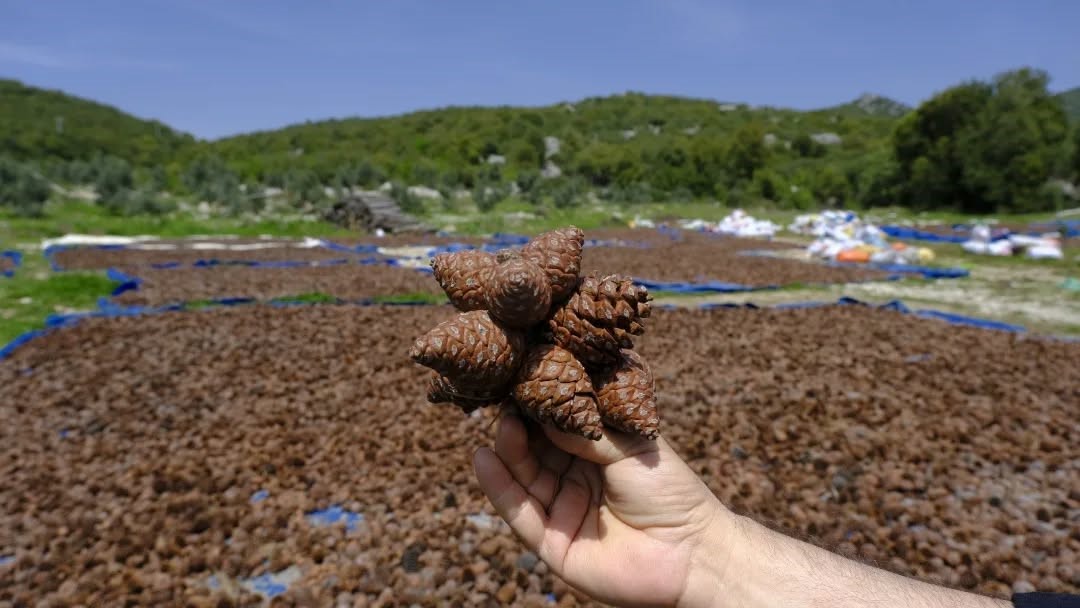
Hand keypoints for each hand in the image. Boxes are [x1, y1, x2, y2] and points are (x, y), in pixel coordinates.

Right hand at [472, 415, 730, 606]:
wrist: (691, 551)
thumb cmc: (669, 490)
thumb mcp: (627, 447)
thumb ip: (582, 430)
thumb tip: (541, 405)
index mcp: (596, 453)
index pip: (556, 426)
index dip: (538, 405)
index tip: (519, 377)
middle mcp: (575, 478)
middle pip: (534, 449)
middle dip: (517, 425)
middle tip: (506, 400)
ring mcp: (562, 510)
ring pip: (523, 477)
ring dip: (507, 451)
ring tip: (500, 425)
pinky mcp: (551, 543)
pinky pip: (519, 513)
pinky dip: (499, 487)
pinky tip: (483, 459)